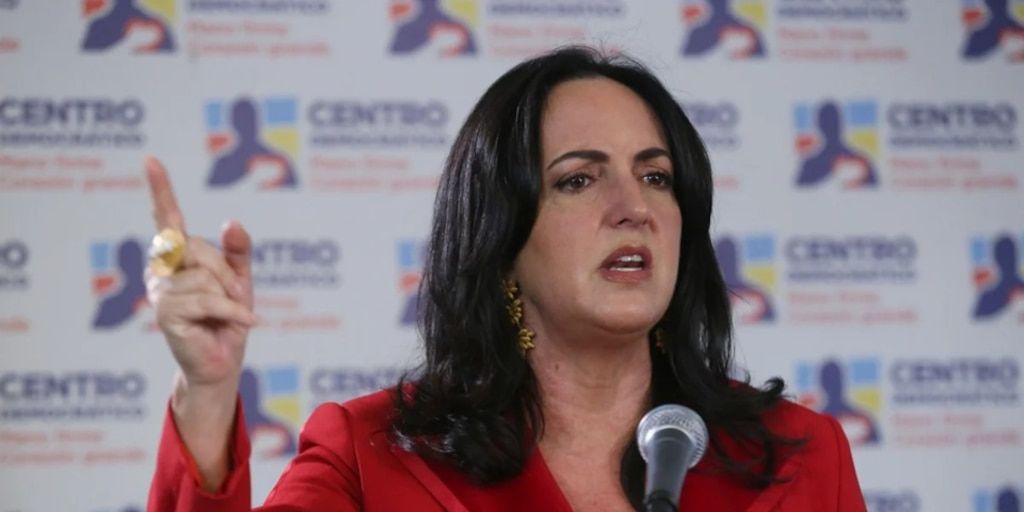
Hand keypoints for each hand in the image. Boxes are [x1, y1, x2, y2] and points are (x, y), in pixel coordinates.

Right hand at [144, 156, 255, 490]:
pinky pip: (210, 300)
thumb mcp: (240, 279)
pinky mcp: (167, 316)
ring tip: (228, 317)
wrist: (223, 363)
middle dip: (227, 273)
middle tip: (235, 300)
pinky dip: (233, 312)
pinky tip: (245, 324)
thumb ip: (238, 250)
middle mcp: (161, 271)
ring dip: (231, 298)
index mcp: (177, 258)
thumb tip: (232, 221)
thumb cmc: (228, 319)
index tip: (150, 159)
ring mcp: (161, 293)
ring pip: (207, 277)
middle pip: (200, 249)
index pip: (168, 219)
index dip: (160, 190)